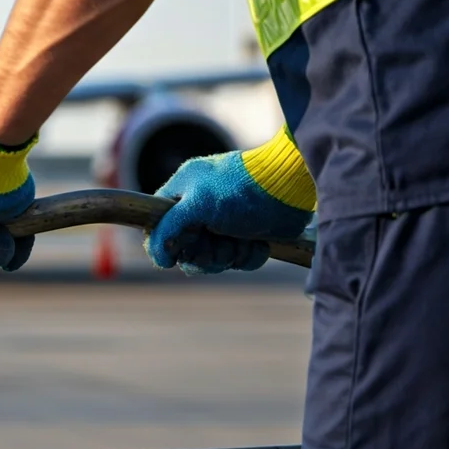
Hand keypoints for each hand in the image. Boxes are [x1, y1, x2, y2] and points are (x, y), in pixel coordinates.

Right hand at [144, 128, 315, 274]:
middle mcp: (199, 210)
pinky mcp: (247, 237)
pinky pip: (237, 261)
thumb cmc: (241, 189)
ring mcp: (223, 225)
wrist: (291, 188)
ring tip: (243, 239)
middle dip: (206, 253)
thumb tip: (157, 257)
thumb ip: (168, 228)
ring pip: (212, 259)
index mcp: (182, 193)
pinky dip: (249, 256)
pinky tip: (258, 243)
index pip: (159, 226)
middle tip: (220, 241)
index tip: (182, 247)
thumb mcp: (197, 204)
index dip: (169, 243)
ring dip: (230, 255)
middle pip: (186, 250)